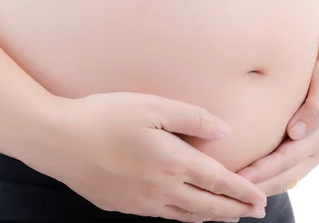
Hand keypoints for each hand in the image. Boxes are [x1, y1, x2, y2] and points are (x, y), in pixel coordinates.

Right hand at [31, 92, 266, 222]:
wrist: (58, 140)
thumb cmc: (107, 116)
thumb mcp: (154, 106)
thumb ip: (194, 118)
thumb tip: (226, 132)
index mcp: (172, 163)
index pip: (218, 182)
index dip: (242, 192)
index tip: (260, 198)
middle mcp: (161, 189)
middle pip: (207, 205)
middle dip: (235, 209)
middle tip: (256, 212)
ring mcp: (141, 202)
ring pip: (186, 216)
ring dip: (212, 217)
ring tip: (229, 217)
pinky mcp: (122, 206)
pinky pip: (163, 217)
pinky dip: (185, 218)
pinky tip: (188, 214)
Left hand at [237, 55, 318, 195]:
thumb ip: (316, 106)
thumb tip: (296, 133)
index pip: (287, 159)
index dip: (263, 171)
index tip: (239, 178)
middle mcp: (317, 151)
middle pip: (283, 177)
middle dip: (256, 187)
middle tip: (228, 193)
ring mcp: (311, 154)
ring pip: (283, 180)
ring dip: (260, 188)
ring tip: (233, 195)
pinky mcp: (304, 151)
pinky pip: (284, 172)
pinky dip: (267, 180)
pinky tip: (246, 183)